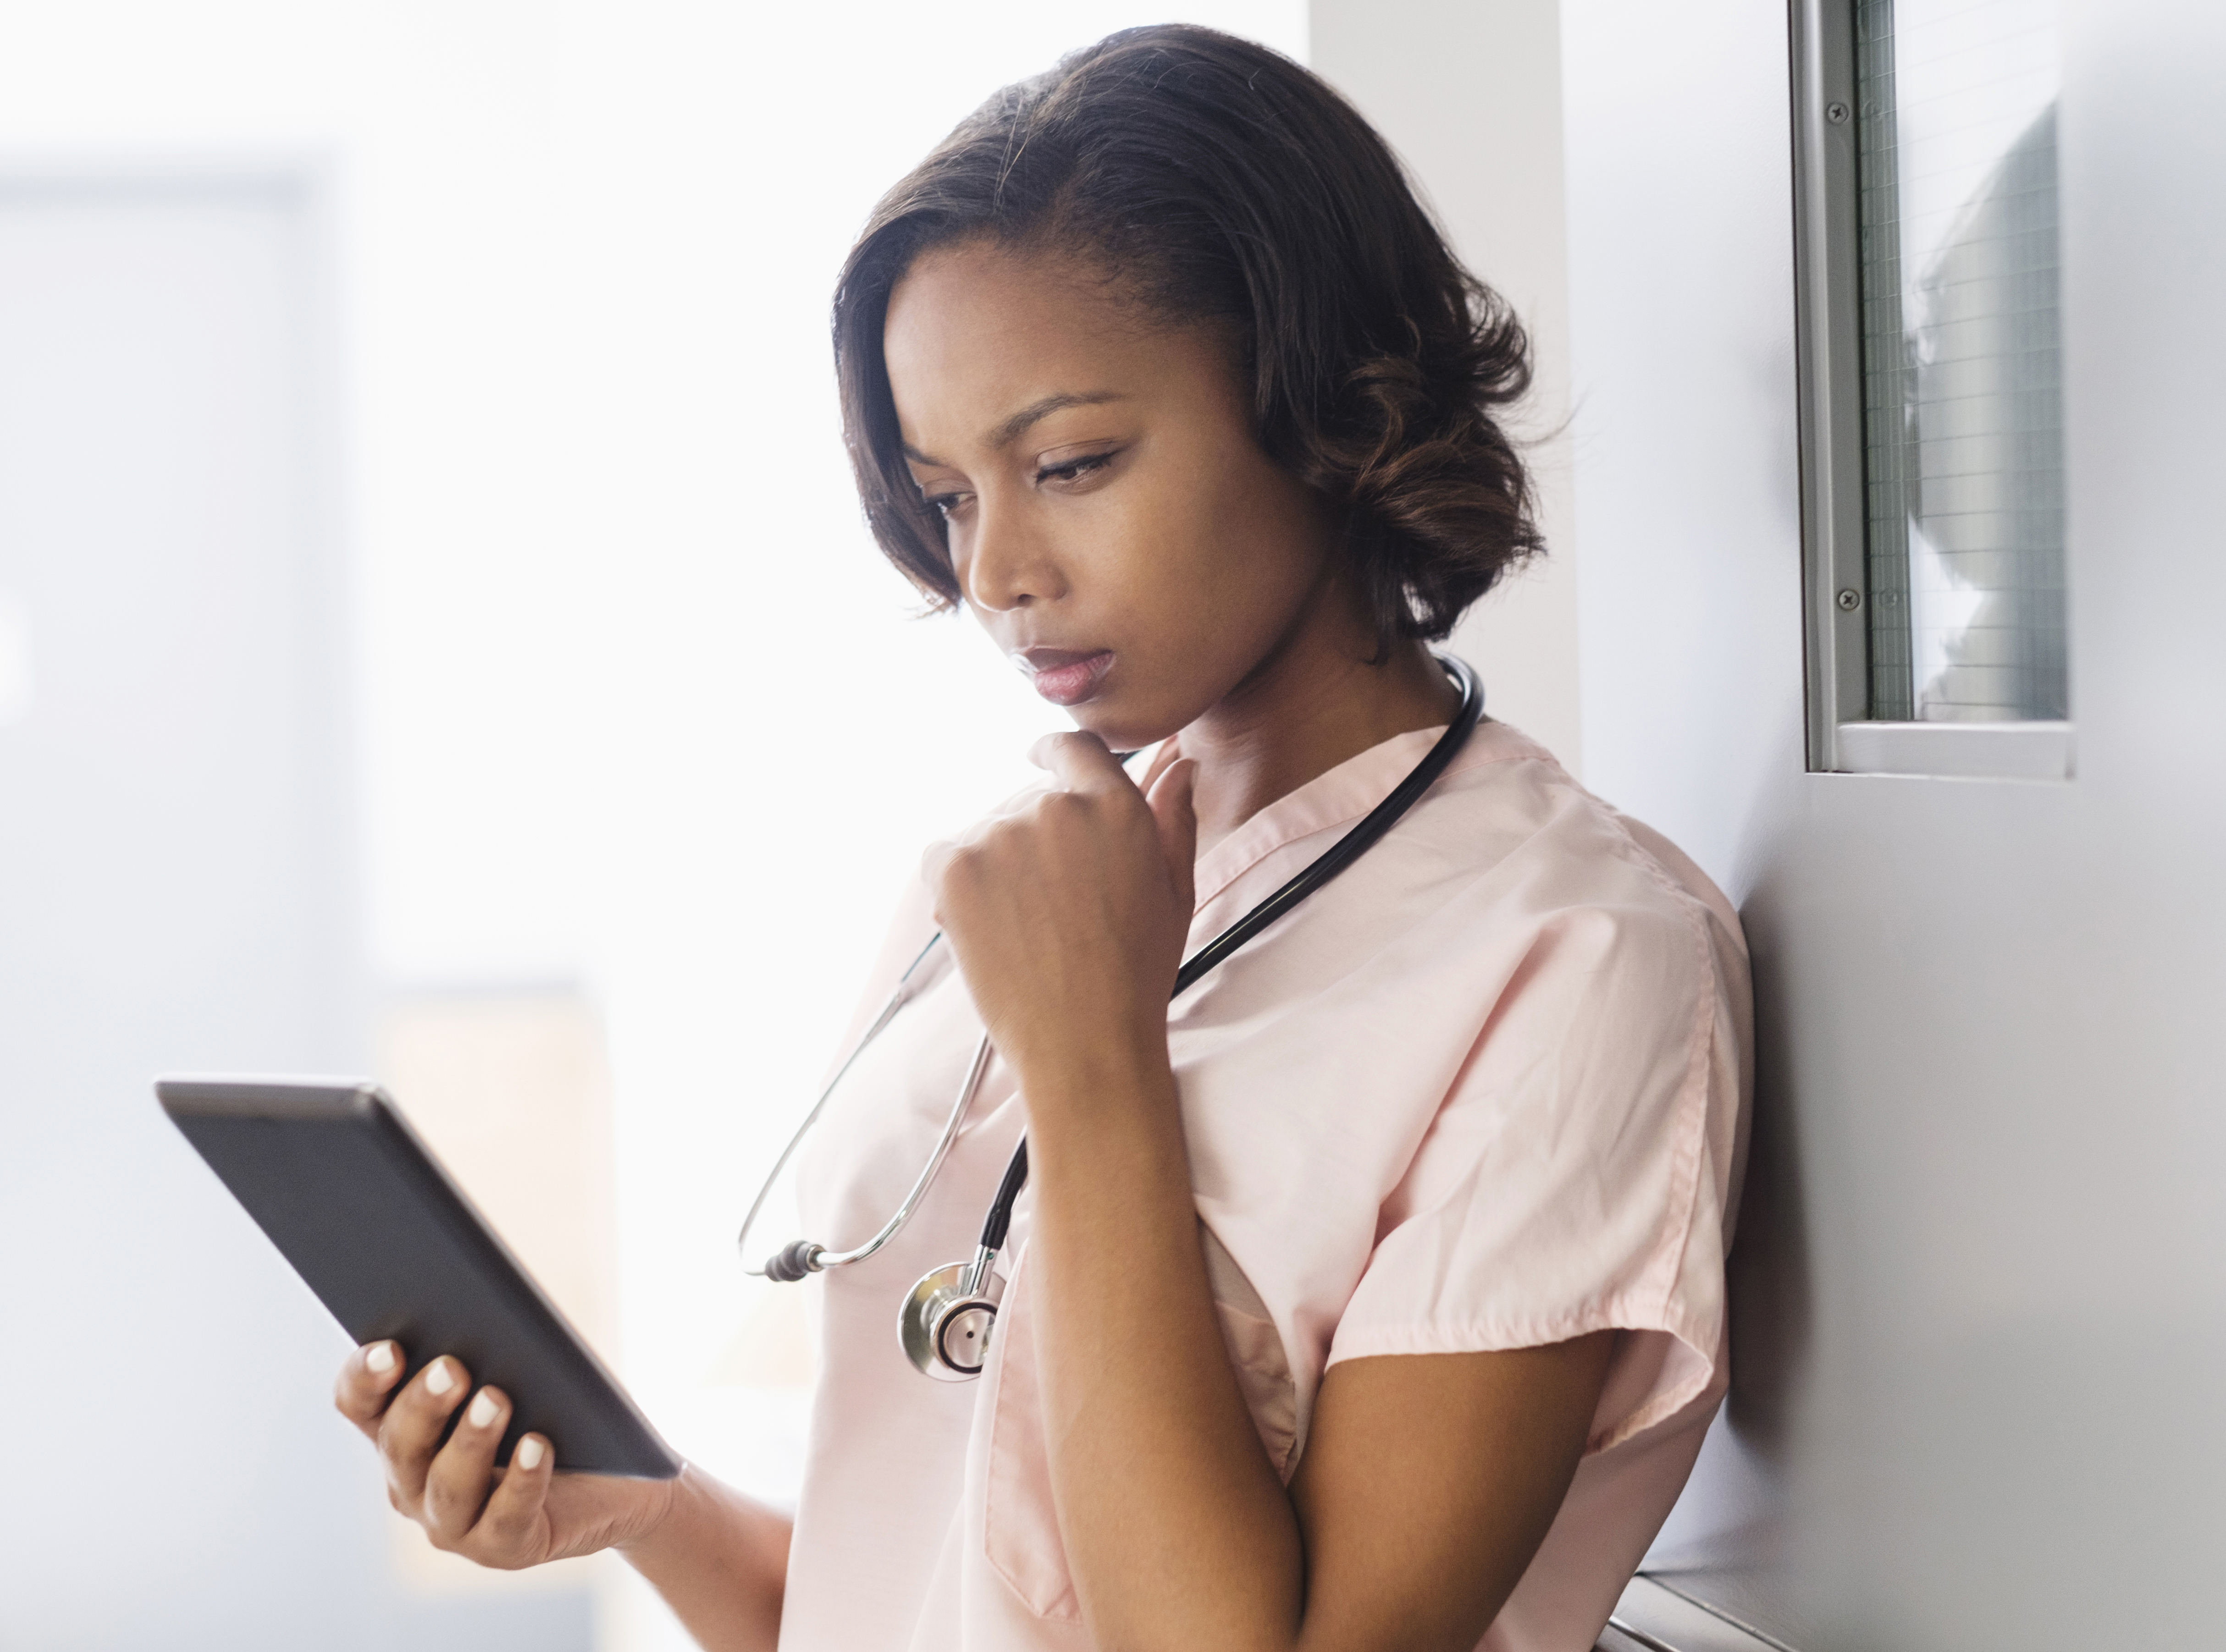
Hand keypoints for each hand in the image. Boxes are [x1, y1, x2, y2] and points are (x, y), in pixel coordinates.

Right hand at [334, 1341, 676, 1569]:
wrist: (613, 1479)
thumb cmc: (551, 1411)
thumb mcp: (516, 1373)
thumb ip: (485, 1346)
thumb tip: (479, 1304)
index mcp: (402, 1431)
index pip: (360, 1405)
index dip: (365, 1378)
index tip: (389, 1348)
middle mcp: (413, 1483)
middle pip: (399, 1445)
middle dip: (423, 1405)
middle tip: (452, 1368)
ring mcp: (454, 1524)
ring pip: (447, 1487)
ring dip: (469, 1442)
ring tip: (496, 1399)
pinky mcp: (505, 1548)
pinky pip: (506, 1518)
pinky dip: (521, 1481)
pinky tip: (537, 1446)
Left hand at [923, 734, 1196, 1092]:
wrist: (1082, 1043)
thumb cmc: (1135, 974)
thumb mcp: (1174, 893)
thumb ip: (1174, 820)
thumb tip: (1180, 767)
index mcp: (1115, 805)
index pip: (1072, 746)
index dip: (1055, 754)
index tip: (1042, 762)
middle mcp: (1055, 808)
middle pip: (1028, 797)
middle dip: (1034, 837)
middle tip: (1051, 903)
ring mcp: (999, 835)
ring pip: (987, 829)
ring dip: (998, 864)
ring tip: (1026, 927)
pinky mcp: (953, 867)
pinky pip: (945, 855)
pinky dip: (956, 885)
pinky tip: (989, 927)